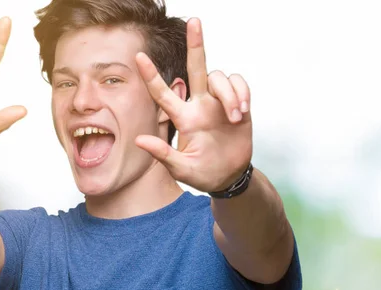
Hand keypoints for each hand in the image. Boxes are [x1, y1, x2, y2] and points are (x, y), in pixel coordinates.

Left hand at [135, 18, 251, 192]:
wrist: (229, 177)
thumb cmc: (202, 173)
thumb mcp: (181, 169)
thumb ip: (163, 155)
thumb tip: (138, 140)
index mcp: (183, 118)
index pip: (163, 93)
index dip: (151, 76)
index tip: (138, 57)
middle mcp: (199, 105)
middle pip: (196, 68)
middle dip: (196, 44)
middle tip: (194, 21)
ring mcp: (219, 103)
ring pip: (220, 78)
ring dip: (229, 94)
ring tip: (235, 117)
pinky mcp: (239, 105)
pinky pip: (239, 83)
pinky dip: (241, 93)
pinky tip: (242, 111)